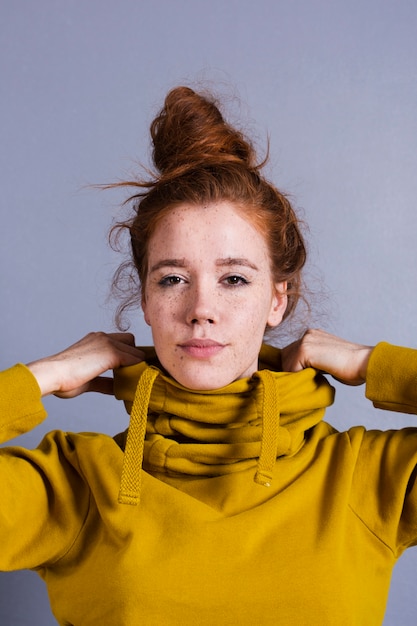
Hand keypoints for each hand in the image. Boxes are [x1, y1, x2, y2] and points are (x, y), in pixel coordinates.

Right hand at [27, 332, 144, 396]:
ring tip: (133, 379)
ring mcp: (107, 343)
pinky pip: (135, 359)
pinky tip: (132, 380)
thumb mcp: (88, 380)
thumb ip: (104, 381)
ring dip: (136, 364)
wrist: (52, 375)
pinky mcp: (111, 353)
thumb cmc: (63, 379)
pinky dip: (137, 369)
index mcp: (94, 340)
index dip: (126, 356)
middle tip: (130, 374)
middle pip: (131, 341)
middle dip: (132, 356)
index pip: (120, 342)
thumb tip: (116, 388)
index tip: (127, 371)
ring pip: (135, 350)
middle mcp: (102, 337)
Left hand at [281, 329, 372, 385]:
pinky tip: (313, 378)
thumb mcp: (327, 361)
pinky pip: (290, 368)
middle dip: (291, 370)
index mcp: (313, 335)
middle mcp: (308, 334)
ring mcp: (306, 340)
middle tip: (305, 381)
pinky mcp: (305, 350)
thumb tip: (299, 373)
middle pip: (285, 356)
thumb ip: (313, 362)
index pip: (291, 353)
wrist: (365, 363)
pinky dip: (298, 377)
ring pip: (286, 362)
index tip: (303, 378)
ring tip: (310, 381)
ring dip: (294, 374)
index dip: (294, 368)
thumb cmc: (351, 368)